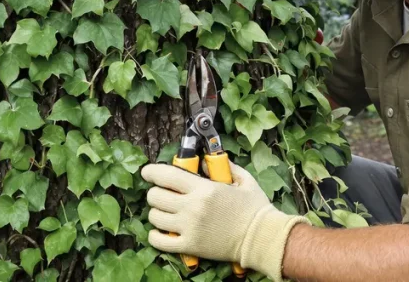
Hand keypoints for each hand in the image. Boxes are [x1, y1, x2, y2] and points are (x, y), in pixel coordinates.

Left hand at [141, 162, 308, 280]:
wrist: (262, 238)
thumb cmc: (255, 208)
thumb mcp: (243, 180)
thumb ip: (223, 167)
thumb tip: (203, 161)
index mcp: (204, 188)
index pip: (166, 175)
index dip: (151, 172)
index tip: (147, 172)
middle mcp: (192, 207)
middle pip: (155, 196)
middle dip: (156, 193)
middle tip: (163, 194)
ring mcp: (189, 228)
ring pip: (155, 217)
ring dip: (157, 213)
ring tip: (165, 212)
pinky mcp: (190, 246)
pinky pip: (160, 242)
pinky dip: (156, 236)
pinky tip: (162, 231)